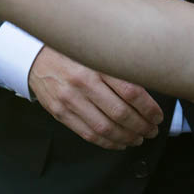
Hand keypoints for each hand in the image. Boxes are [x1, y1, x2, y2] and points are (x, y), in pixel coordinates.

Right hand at [29, 46, 163, 149]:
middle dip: (142, 126)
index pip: (131, 91)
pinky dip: (108, 142)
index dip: (149, 108)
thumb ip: (117, 65)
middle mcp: (83, 81)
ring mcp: (70, 99)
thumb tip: (147, 85)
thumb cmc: (72, 52)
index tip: (157, 115)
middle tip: (152, 130)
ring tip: (139, 138)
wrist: (35, 56)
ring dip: (127, 137)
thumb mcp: (96, 50)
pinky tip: (120, 142)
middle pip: (120, 113)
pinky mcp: (60, 112)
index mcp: (97, 63)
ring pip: (106, 128)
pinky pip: (89, 134)